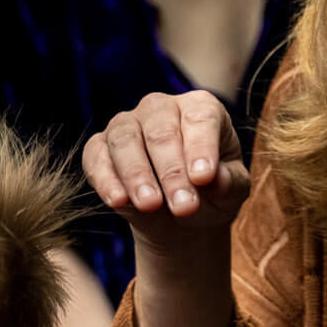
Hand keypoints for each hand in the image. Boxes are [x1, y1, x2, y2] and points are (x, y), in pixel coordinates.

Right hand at [83, 90, 249, 255]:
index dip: (201, 147)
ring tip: (149, 205)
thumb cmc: (211, 194)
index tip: (203, 178)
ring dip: (136, 174)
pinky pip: (96, 156)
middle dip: (171, 171)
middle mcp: (161, 108)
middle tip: (183, 206)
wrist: (179, 217)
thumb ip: (229, 183)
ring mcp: (126, 124)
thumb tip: (215, 179)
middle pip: (161, 131)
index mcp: (201, 108)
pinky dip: (105, 179)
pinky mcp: (99, 146)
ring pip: (124, 139)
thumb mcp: (231, 191)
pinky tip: (118, 201)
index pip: (201, 119)